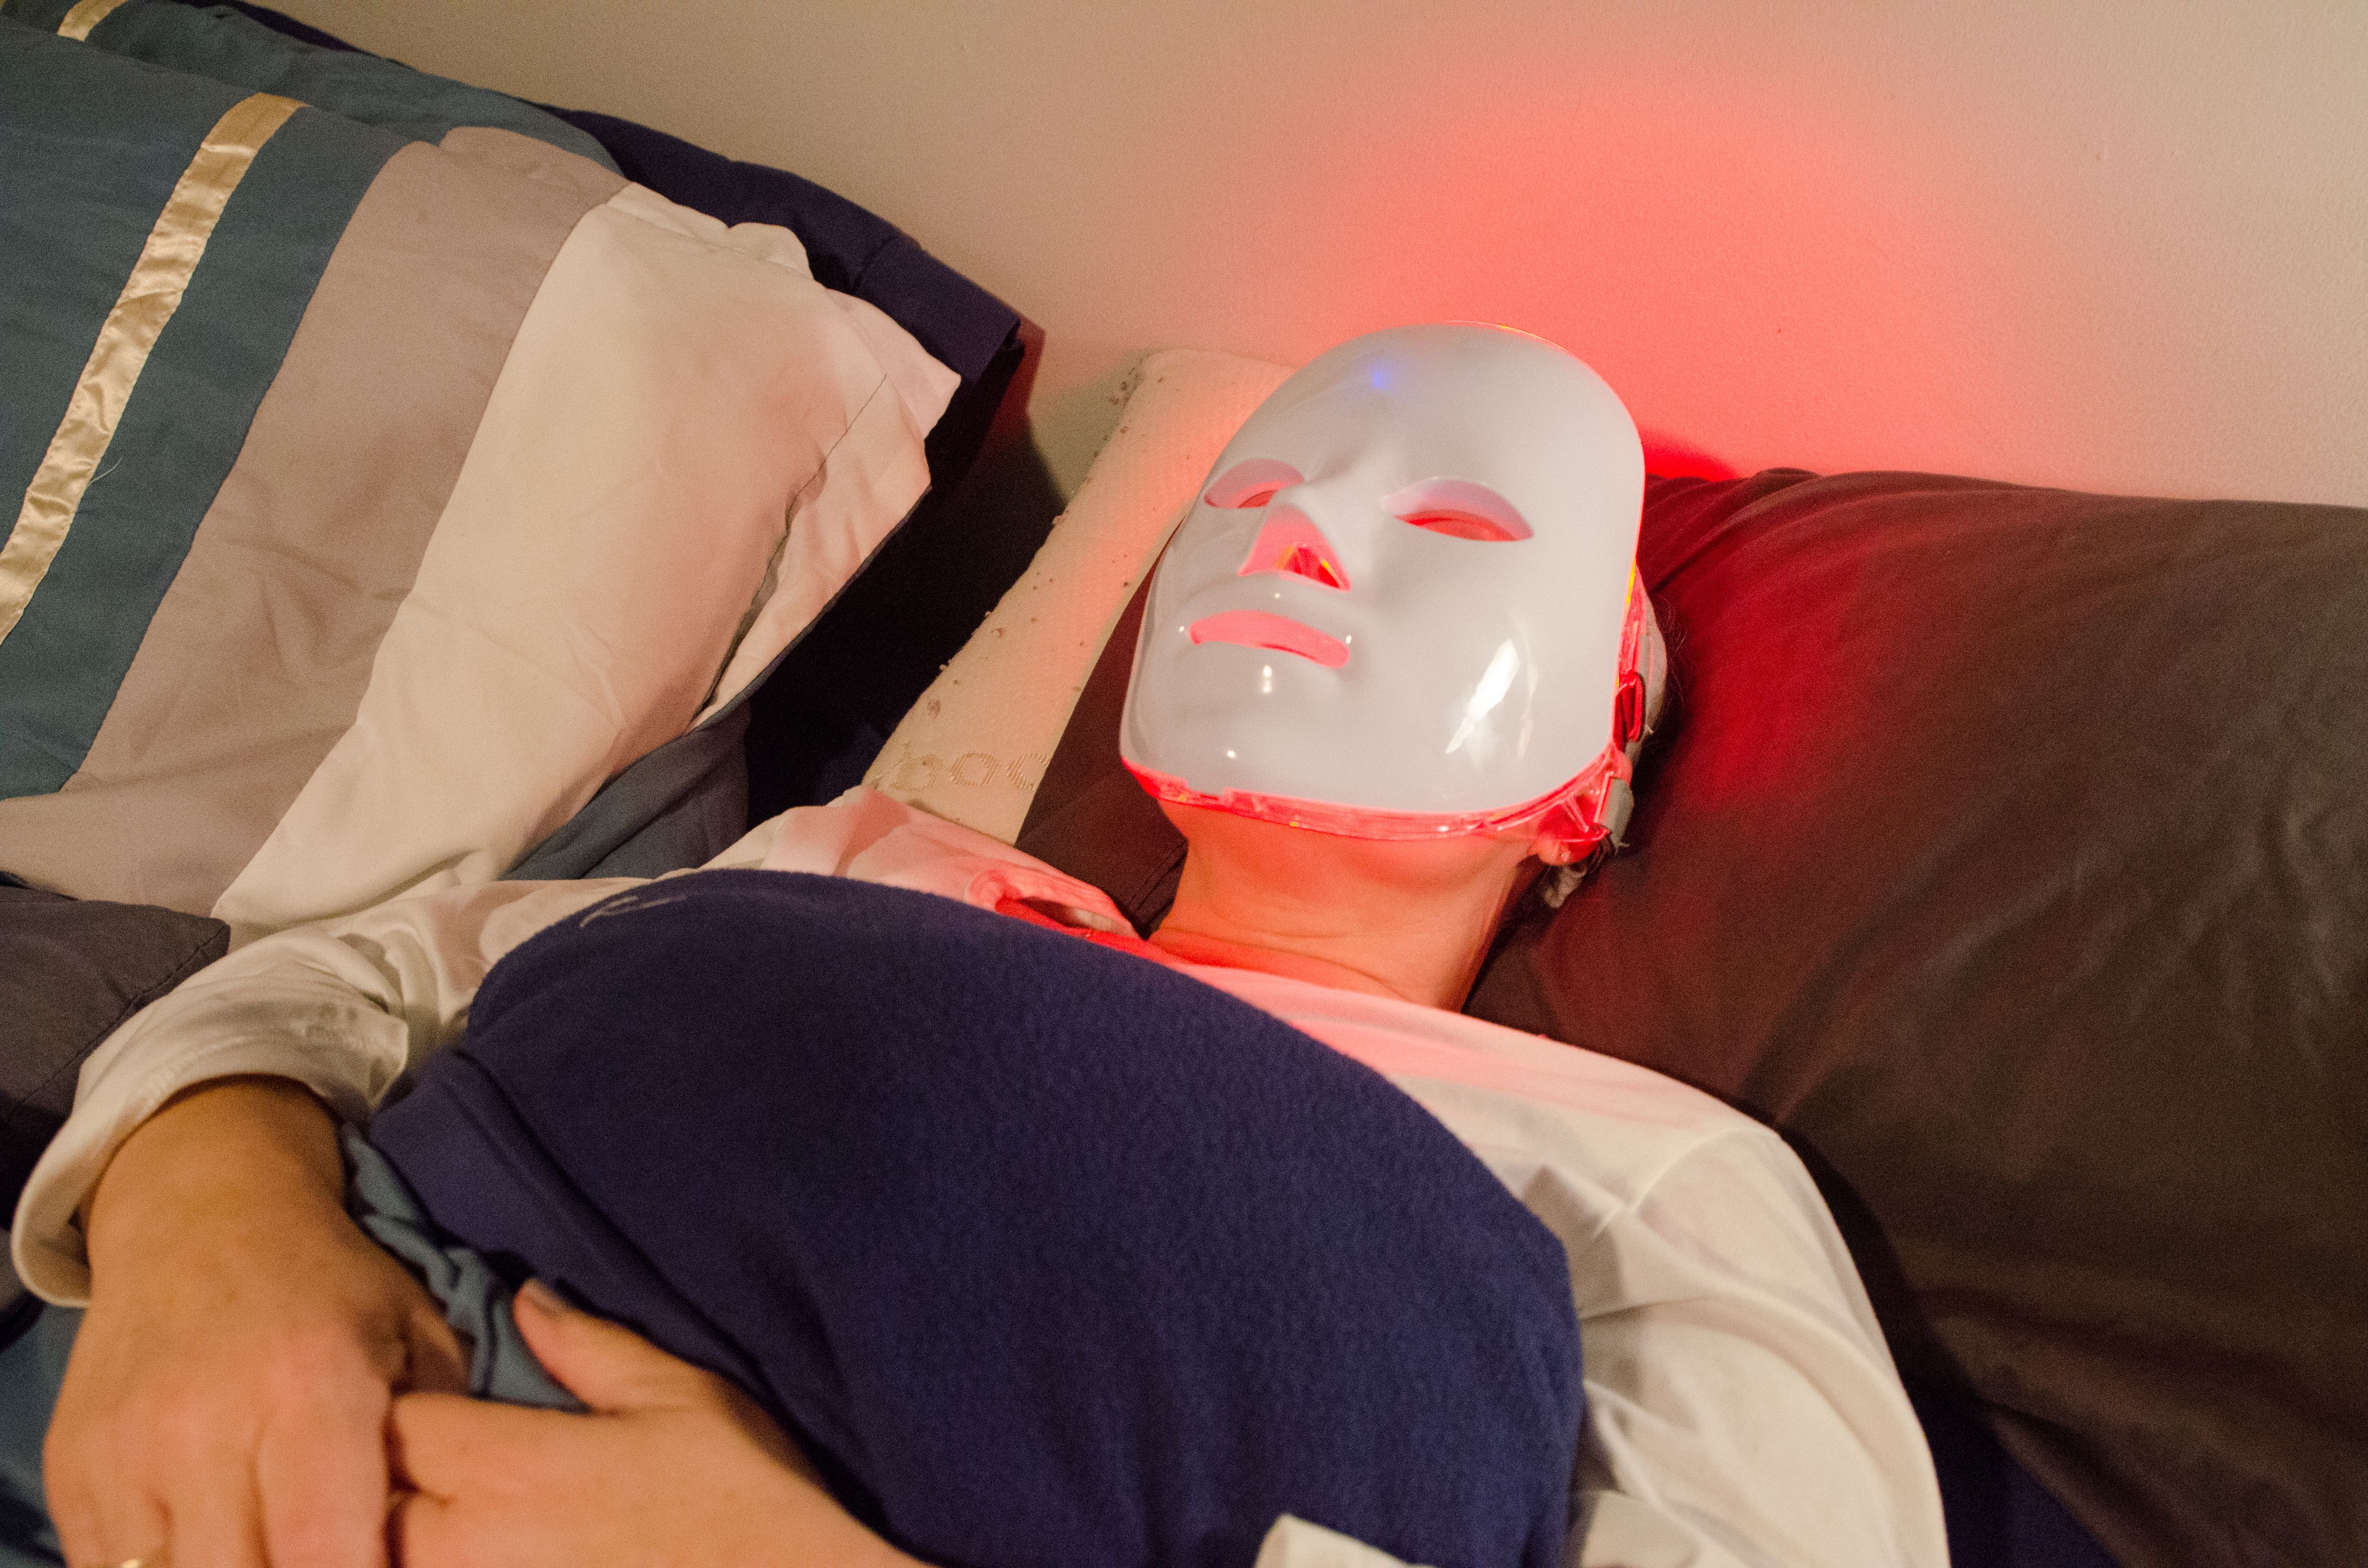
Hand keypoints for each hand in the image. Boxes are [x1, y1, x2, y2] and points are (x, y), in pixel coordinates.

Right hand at [45, 1077, 468, 1567]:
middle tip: (324, 1554)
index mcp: (312, 1390)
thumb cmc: (330, 1283)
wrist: (201, 1214)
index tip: (376, 1566)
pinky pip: (106, 1567)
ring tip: (270, 1545)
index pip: (322, 1552)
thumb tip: (454, 1531)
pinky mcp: (71, 1471)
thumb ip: (445, 1436)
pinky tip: (214, 1540)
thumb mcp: (417, 1333)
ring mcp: (125, 1454)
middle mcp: (206, 1427)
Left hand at [388, 1282, 919, 1567]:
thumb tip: (525, 1300)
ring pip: (392, 1560)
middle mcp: (473, 1541)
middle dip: (379, 1483)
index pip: (394, 1423)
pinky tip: (483, 1550)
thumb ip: (591, 1350)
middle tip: (413, 1468)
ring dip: (404, 1538)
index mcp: (512, 1464)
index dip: (393, 1410)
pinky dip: (445, 1564)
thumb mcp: (685, 1400)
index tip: (417, 1404)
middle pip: (367, 1506)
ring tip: (437, 1515)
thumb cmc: (752, 1503)